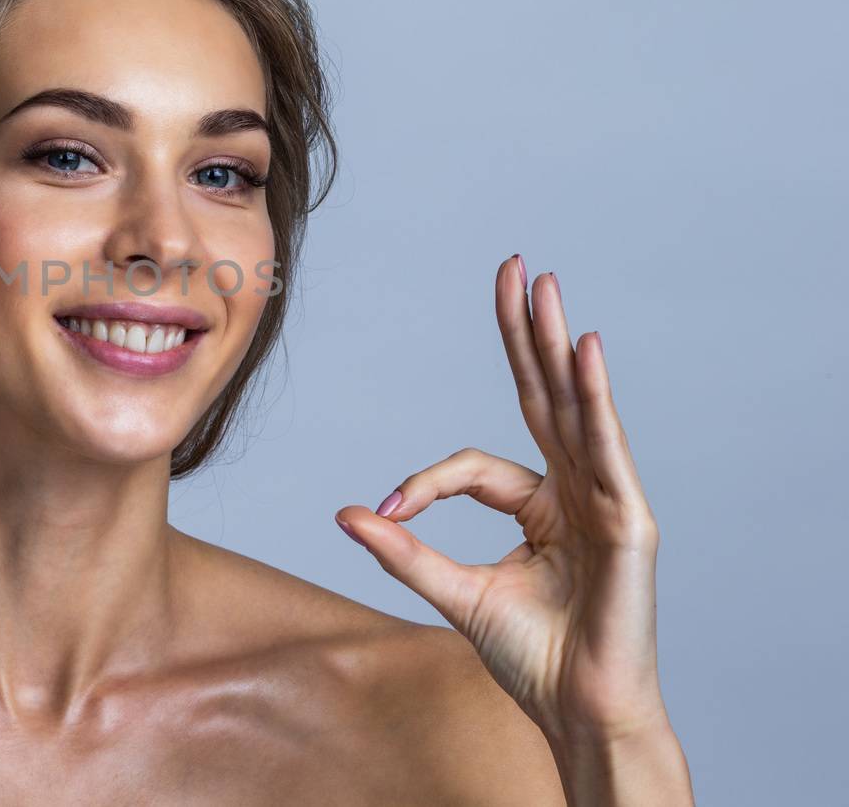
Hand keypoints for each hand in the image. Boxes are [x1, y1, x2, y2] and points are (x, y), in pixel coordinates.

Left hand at [334, 257, 686, 773]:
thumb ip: (404, 550)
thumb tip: (346, 512)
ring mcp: (605, 500)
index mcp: (539, 504)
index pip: (474, 465)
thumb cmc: (531, 657)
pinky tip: (582, 350)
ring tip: (542, 285)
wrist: (576, 709)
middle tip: (512, 267)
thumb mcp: (452, 592)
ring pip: (573, 407)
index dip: (425, 482)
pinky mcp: (630, 519)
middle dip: (524, 333)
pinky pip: (605, 447)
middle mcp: (575, 490)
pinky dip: (594, 398)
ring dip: (555, 344)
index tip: (385, 514)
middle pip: (542, 397)